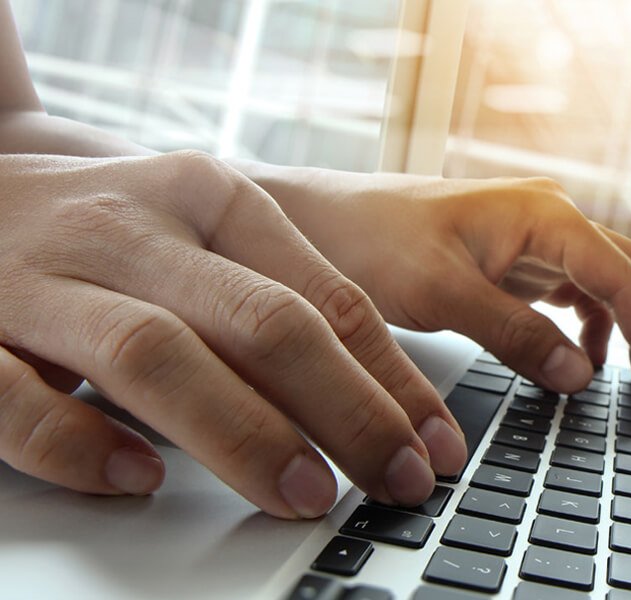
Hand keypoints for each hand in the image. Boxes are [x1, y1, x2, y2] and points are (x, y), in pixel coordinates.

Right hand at [0, 152, 467, 517]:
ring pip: (155, 353)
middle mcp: (135, 228)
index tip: (436, 447)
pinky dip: (78, 443)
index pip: (326, 297)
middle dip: (346, 410)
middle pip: (261, 321)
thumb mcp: (200, 234)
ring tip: (303, 494)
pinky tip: (138, 480)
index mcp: (208, 197)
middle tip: (395, 481)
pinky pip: (16, 395)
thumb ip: (276, 301)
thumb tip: (385, 401)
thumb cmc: (105, 229)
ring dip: (242, 432)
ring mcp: (44, 276)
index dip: (392, 379)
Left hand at [288, 173, 630, 408]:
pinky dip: (597, 329)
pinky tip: (586, 364)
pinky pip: (580, 293)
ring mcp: (539, 238)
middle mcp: (552, 219)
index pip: (626, 279)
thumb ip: (513, 334)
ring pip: (616, 282)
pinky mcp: (520, 260)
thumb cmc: (369, 239)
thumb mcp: (439, 293)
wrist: (320, 221)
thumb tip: (580, 376)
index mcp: (544, 214)